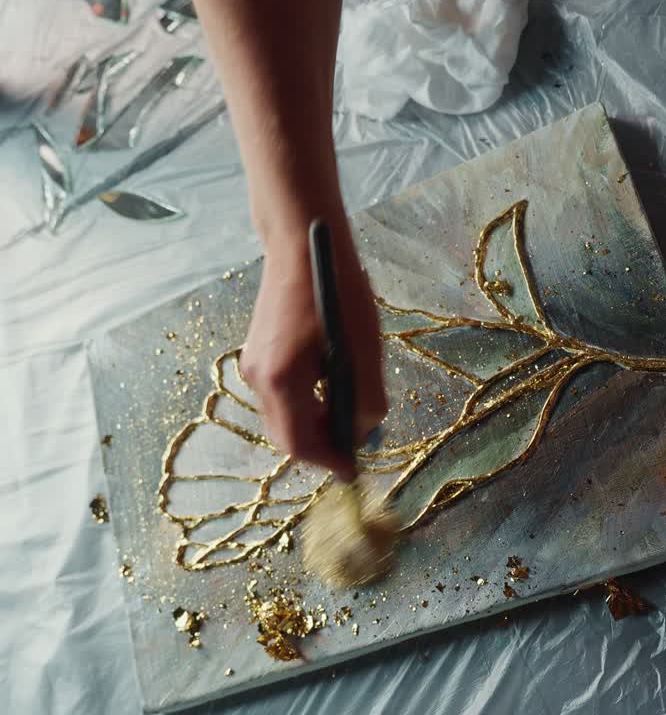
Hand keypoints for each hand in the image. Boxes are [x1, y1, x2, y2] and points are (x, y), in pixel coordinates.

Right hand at [240, 214, 387, 477]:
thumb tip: (364, 432)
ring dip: (315, 423)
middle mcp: (257, 378)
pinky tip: (329, 387)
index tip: (353, 471)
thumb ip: (365, 399)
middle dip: (322, 446)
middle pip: (288, 435)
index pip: (300, 444)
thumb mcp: (363, 349)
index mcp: (281, 380)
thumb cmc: (336, 291)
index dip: (329, 462)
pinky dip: (304, 404)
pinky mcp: (256, 354)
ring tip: (347, 413)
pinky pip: (280, 395)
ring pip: (283, 416)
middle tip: (355, 444)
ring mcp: (252, 366)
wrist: (298, 243)